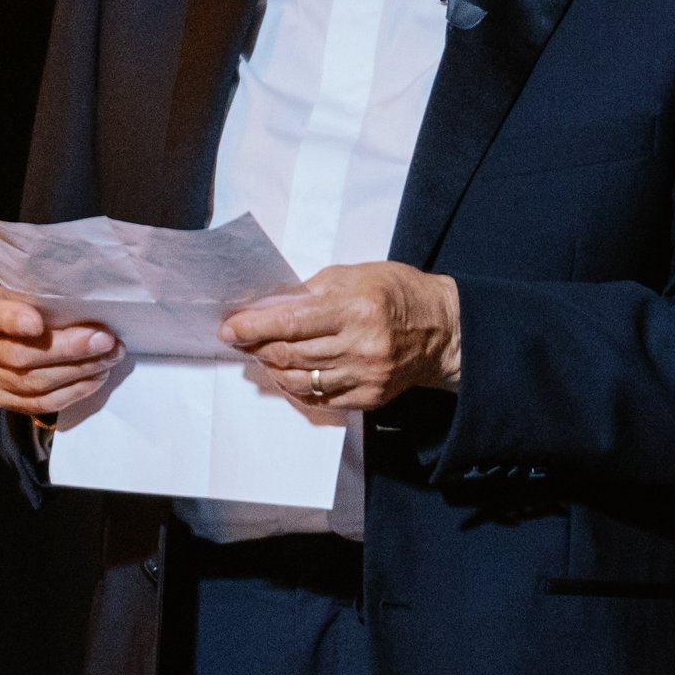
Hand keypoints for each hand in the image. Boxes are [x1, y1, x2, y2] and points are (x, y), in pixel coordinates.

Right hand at [0, 284, 120, 417]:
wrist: (1, 333)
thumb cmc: (21, 303)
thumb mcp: (23, 288)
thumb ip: (44, 296)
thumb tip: (93, 308)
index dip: (13, 320)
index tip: (37, 322)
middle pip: (21, 356)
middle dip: (70, 350)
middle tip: (105, 340)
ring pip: (34, 383)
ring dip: (79, 371)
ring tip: (110, 357)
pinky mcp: (3, 399)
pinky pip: (39, 403)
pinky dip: (73, 391)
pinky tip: (96, 377)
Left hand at [219, 262, 460, 410]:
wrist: (443, 330)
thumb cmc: (399, 294)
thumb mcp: (358, 274)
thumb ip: (314, 290)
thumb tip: (271, 306)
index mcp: (358, 307)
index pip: (291, 321)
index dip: (253, 327)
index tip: (230, 328)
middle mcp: (361, 345)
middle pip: (290, 354)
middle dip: (257, 347)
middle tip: (241, 340)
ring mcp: (365, 376)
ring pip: (299, 381)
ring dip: (273, 369)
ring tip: (265, 356)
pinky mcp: (369, 397)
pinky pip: (319, 400)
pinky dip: (296, 388)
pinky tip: (289, 375)